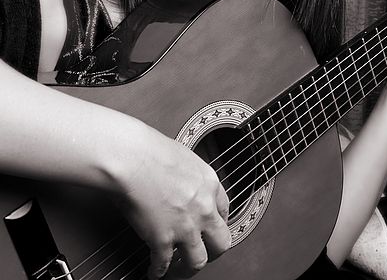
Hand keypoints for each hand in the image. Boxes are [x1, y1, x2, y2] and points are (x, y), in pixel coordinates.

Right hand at [111, 122, 230, 278]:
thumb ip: (188, 176)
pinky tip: (154, 272)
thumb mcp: (183, 156)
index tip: (210, 227)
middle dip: (213, 250)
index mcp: (209, 183)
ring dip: (188, 268)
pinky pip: (163, 265)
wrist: (132, 157)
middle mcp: (203, 207)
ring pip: (198, 260)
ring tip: (180, 270)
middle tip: (205, 253)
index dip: (217, 221)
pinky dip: (158, 271)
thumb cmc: (149, 149)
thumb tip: (180, 184)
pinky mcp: (162, 240)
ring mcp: (186, 227)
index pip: (224, 209)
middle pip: (221, 241)